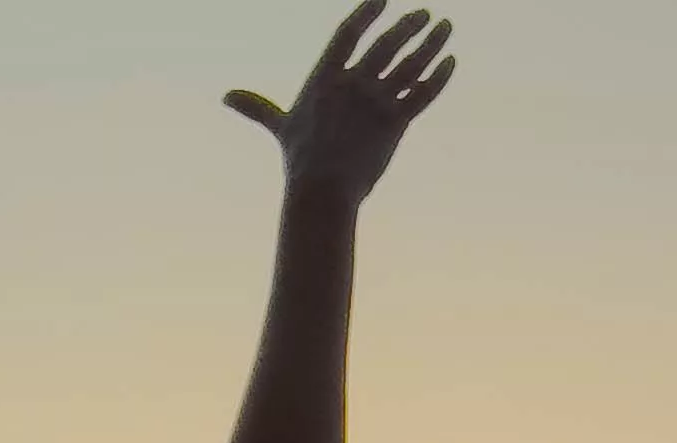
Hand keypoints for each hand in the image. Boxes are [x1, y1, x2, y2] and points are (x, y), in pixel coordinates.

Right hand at [227, 7, 456, 202]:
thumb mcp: (279, 126)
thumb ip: (257, 107)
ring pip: (410, 65)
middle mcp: (353, 83)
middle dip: (407, 25)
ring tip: (445, 26)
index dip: (368, 13)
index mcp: (326, 76)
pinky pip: (422, 93)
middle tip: (425, 12)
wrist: (323, 190)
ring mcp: (376, 102)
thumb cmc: (300, 161)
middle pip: (386, 44)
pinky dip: (438, 77)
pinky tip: (450, 60)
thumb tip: (226, 98)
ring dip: (430, 43)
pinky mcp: (395, 124)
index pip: (349, 32)